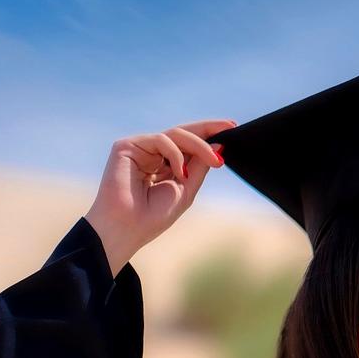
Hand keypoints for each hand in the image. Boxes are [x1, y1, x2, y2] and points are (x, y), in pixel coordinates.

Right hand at [85, 118, 238, 272]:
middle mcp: (151, 154)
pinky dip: (176, 154)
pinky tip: (181, 173)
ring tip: (215, 161)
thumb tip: (219, 146)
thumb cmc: (151, 217)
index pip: (187, 145)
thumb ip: (199, 167)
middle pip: (182, 134)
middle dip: (208, 130)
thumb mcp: (185, 190)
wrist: (126, 229)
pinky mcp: (127, 146)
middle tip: (230, 128)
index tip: (232, 129)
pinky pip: (160, 139)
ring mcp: (139, 149)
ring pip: (175, 135)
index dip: (208, 136)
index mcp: (163, 166)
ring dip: (199, 146)